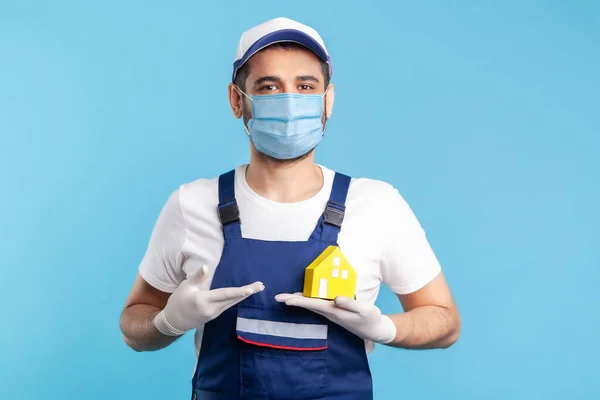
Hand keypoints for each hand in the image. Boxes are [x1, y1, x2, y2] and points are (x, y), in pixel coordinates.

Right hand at [155, 265, 263, 335]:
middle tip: (261, 286)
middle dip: (247, 292)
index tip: (251, 289)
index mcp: (203, 300)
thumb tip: (207, 266)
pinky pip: (228, 306)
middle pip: (232, 300)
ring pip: (232, 303)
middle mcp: (211, 309)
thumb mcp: (185, 286)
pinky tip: (244, 294)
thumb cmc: (178, 301)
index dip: (239, 292)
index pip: (225, 295)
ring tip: (256, 288)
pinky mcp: (215, 316)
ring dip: (244, 295)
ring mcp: (214, 314)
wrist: (174, 321)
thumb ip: (198, 277)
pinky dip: (237, 299)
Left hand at [274, 293, 395, 343]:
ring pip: (311, 305)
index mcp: (334, 311)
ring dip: (298, 300)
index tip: (285, 300)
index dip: (299, 301)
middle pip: (307, 305)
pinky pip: (316, 305)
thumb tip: (335, 298)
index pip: (313, 305)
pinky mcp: (334, 311)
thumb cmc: (370, 319)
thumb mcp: (365, 310)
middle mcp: (329, 312)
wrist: (374, 330)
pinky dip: (307, 300)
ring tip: (285, 296)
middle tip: (277, 297)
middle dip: (292, 300)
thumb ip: (350, 304)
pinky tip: (303, 297)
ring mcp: (331, 313)